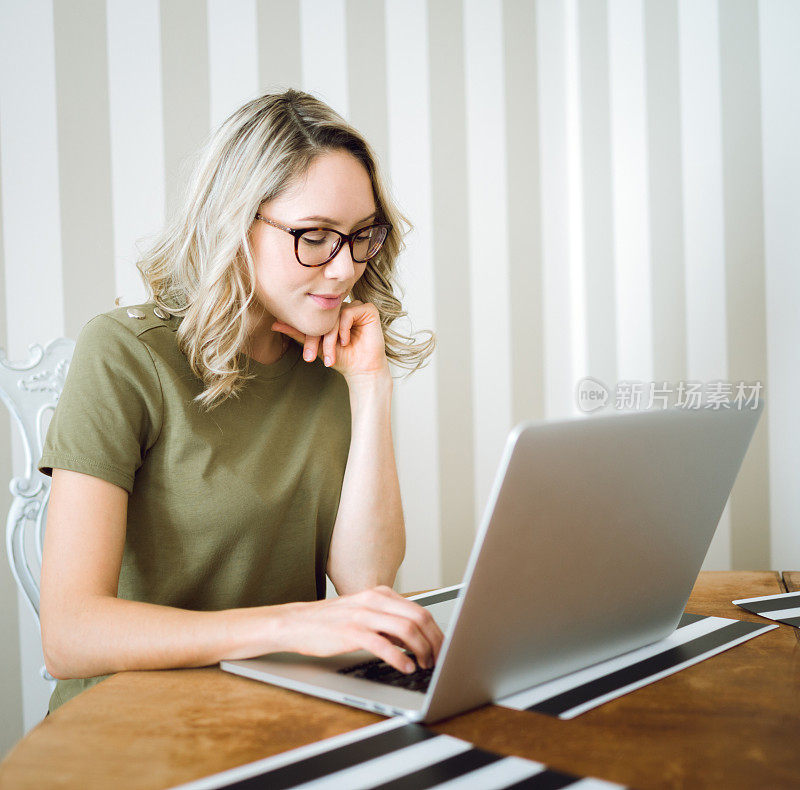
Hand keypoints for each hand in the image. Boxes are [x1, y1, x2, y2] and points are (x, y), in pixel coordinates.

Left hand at [272, 299, 389, 383]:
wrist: (362, 370)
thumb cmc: (342, 358)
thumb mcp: (316, 346)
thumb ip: (298, 333)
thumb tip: (274, 323)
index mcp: (331, 313)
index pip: (315, 317)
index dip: (308, 334)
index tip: (306, 355)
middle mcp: (343, 307)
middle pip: (324, 316)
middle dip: (317, 339)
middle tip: (312, 358)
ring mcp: (356, 307)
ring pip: (335, 315)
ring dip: (331, 337)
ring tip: (331, 355)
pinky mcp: (368, 309)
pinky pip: (349, 312)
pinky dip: (344, 328)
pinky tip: (346, 341)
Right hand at [276, 585, 444, 673]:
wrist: (297, 623)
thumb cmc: (331, 622)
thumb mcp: (364, 613)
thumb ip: (388, 622)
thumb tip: (414, 640)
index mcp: (380, 594)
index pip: (420, 610)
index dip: (437, 631)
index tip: (443, 647)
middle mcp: (375, 600)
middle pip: (419, 618)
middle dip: (434, 642)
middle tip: (438, 660)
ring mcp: (363, 615)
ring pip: (406, 629)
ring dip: (421, 650)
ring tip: (424, 665)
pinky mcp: (351, 632)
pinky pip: (383, 645)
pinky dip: (399, 658)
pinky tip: (405, 667)